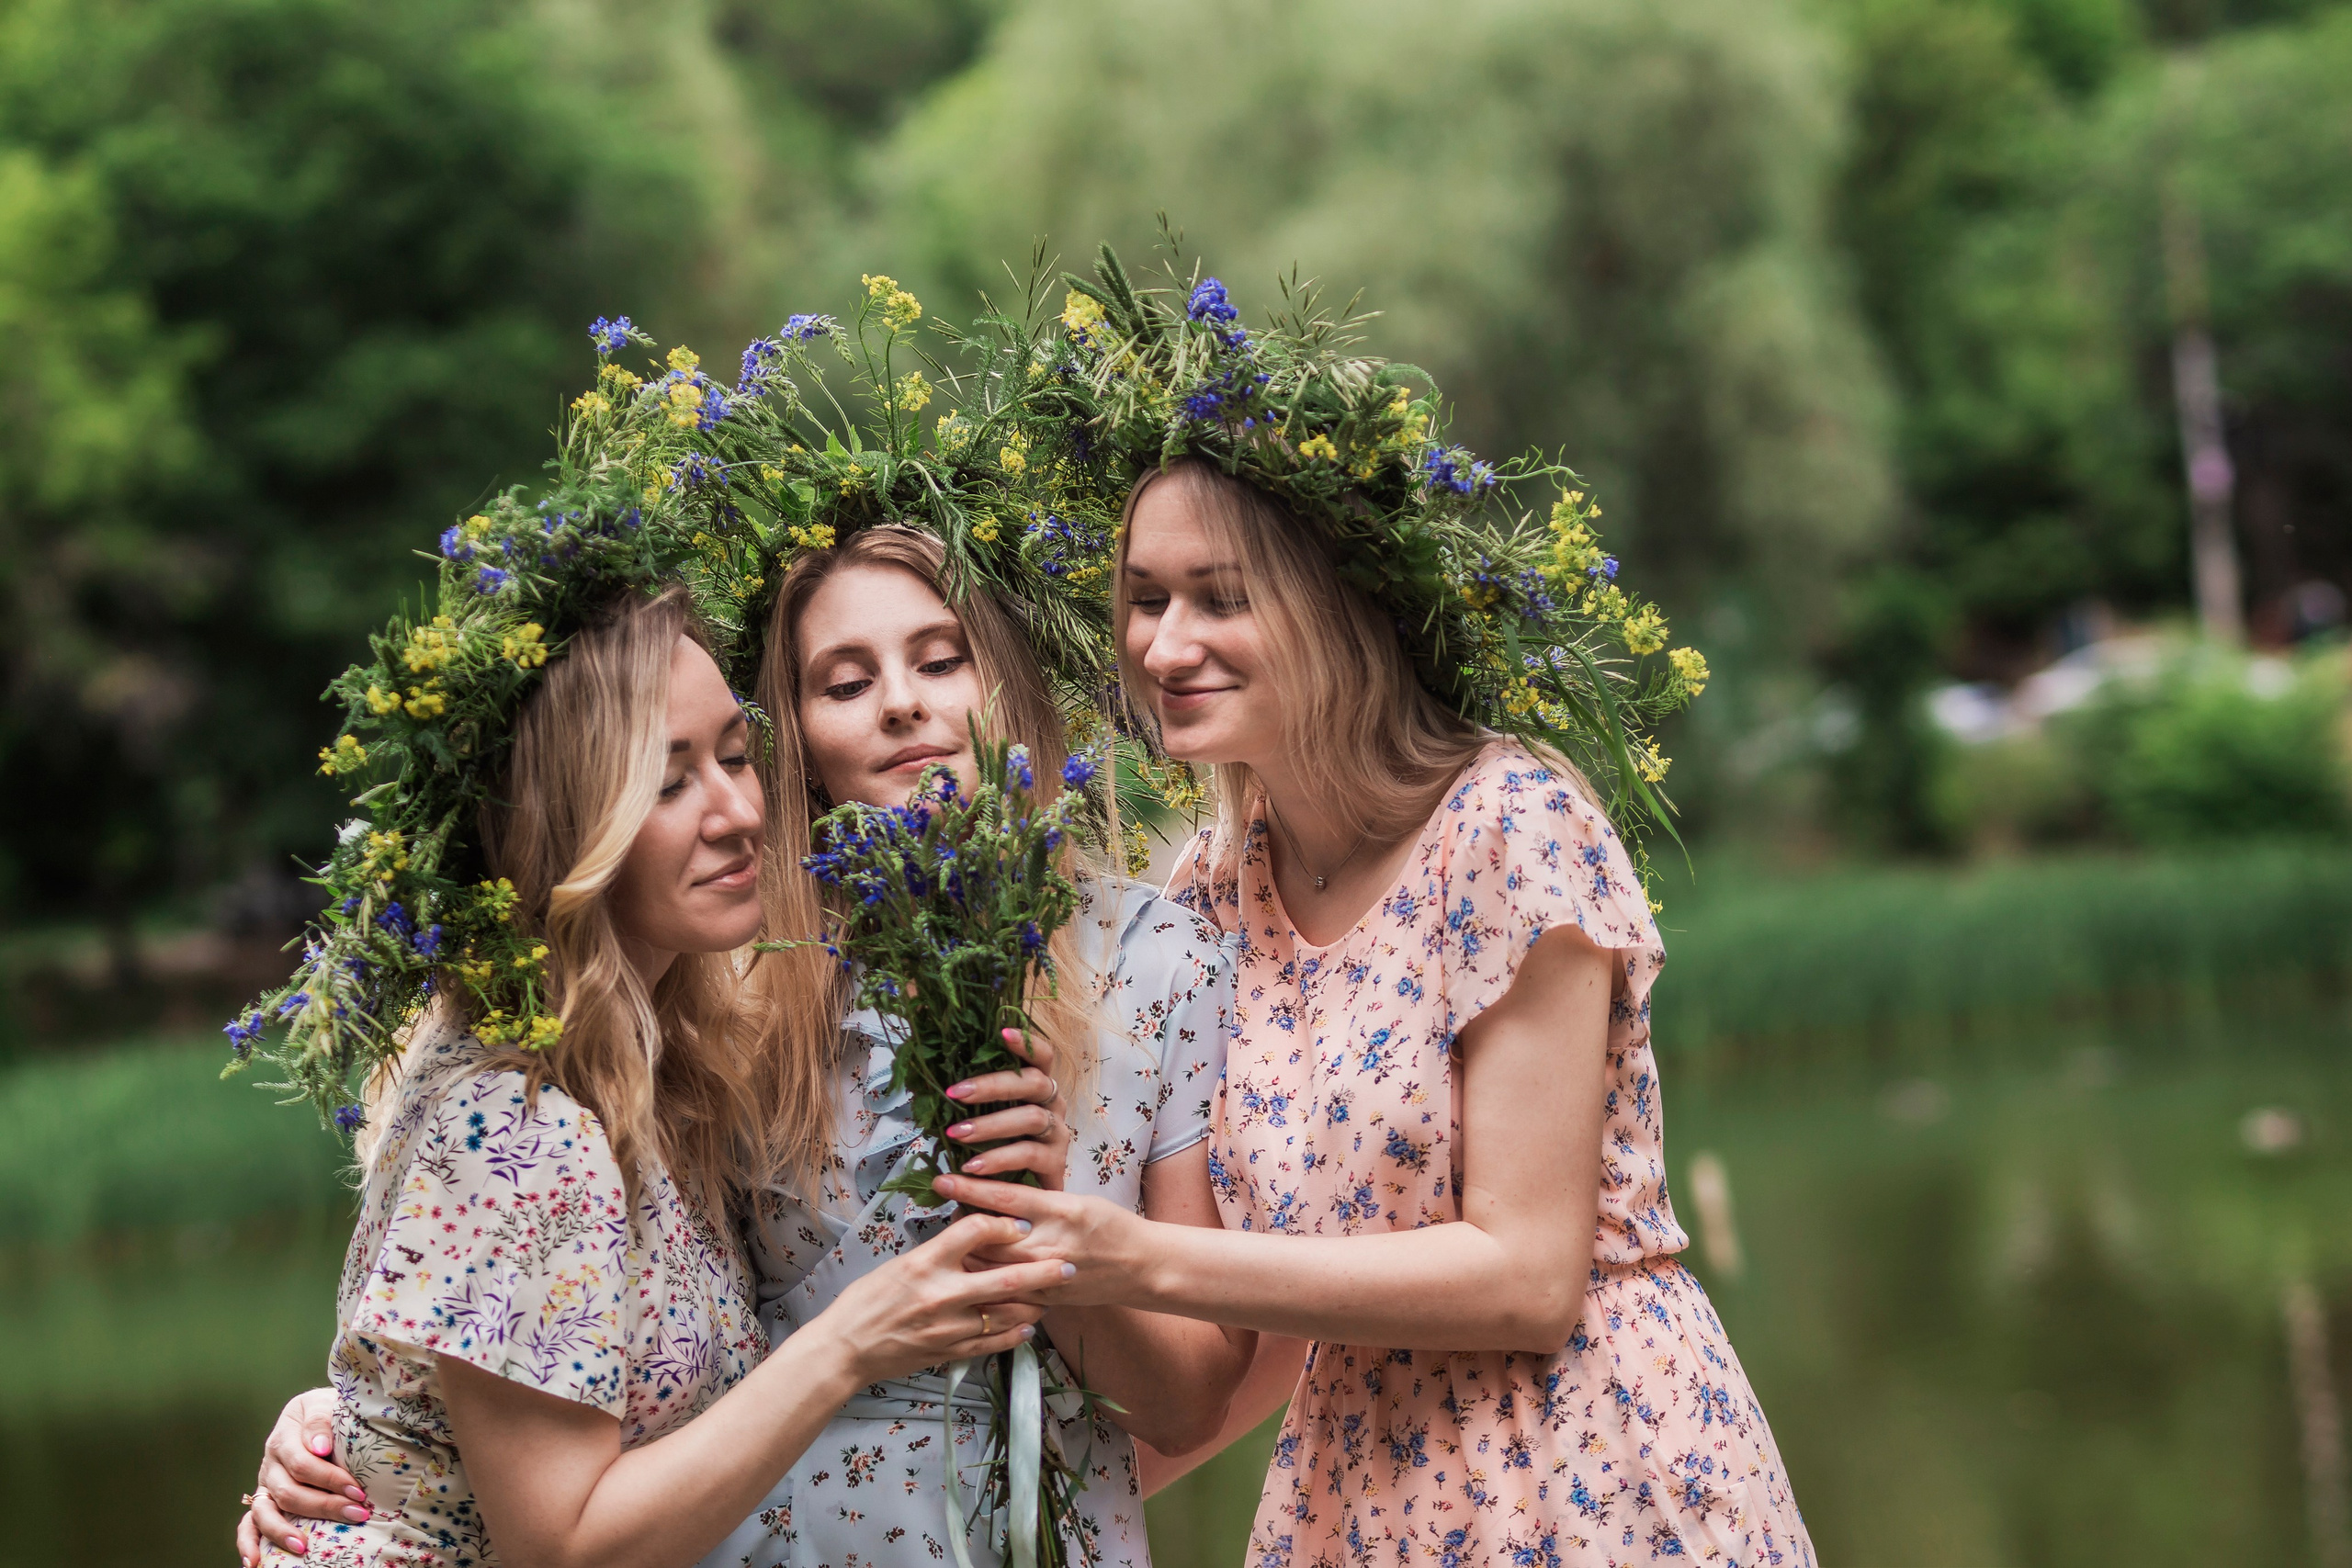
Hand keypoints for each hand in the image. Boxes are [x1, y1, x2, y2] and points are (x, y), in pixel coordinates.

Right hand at [234, 1386, 367, 1563]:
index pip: (303, 1462)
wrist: (320, 1410)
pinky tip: (253, 1562)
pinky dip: (247, 1543)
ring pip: (265, 1511)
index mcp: (285, 1435)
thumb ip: (321, 1419)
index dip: (329, 1478)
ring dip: (283, 1531)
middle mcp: (271, 1462)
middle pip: (289, 1491)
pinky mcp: (263, 1498)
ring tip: (303, 1547)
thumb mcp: (325, 1402)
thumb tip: (319, 1447)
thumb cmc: (329, 1409)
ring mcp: (265, 1482)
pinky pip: (248, 1523)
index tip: (358, 1490)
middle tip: (356, 1513)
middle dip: (324, 1506)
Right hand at [811, 1211, 1075, 1382]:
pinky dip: (1015, 1335)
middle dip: (1042, 1270)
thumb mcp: (899, 1265)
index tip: (1020, 1225)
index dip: (1003, 1224)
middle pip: (1005, 1277)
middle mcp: (941, 1293)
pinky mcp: (949, 1351)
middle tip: (1068, 1265)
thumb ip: (938, 1255)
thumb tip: (974, 1242)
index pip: (974, 1231)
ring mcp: (948, 1326)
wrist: (845, 1348)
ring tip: (1053, 1296)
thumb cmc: (866, 1301)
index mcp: (924, 1263)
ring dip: (1035, 1304)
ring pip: (1007, 1314)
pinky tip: (1029, 1326)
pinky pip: (993, 1343)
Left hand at [929, 1174, 1141, 1308]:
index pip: (1004, 1197)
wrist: (1142, 1266)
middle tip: (946, 1213)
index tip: (942, 1180)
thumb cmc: (1111, 1226)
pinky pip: (1006, 1292)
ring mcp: (1047, 1274)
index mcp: (1059, 1210)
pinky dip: (986, 1282)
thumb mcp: (1077, 1201)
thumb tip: (996, 1194)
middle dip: (961, 1224)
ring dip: (969, 1254)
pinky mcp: (1047, 1297)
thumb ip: (1038, 1201)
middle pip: (989, 1235)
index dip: (969, 1188)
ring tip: (956, 1243)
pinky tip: (973, 1274)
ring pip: (992, 1266)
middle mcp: (1050, 1243)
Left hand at [942, 1027, 1070, 1192]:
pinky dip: (999, 1159)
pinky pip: (1029, 1155)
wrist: (1021, 1197)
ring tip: (957, 1134)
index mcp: (1037, 1087)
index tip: (1001, 1033)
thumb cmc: (996, 1147)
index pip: (1041, 1055)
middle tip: (955, 1093)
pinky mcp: (1056, 1163)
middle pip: (1034, 1082)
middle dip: (993, 1085)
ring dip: (991, 1125)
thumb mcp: (980, 1117)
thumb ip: (964, 1095)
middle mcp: (1053, 1104)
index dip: (1025, 1043)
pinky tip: (972, 1166)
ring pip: (1031, 1118)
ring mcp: (1058, 1133)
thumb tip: (925, 1070)